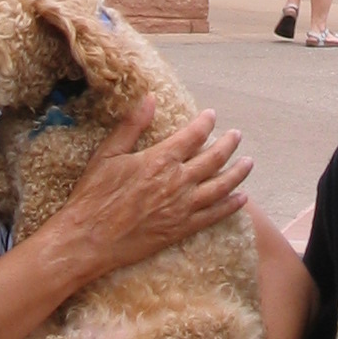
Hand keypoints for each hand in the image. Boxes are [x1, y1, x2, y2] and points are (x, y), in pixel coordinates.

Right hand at [55, 98, 250, 277]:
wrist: (89, 240)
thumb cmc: (94, 195)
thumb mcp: (108, 154)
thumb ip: (132, 125)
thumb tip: (149, 98)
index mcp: (160, 160)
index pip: (193, 135)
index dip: (205, 123)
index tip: (212, 115)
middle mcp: (177, 182)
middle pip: (214, 159)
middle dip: (229, 144)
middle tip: (237, 135)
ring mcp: (182, 208)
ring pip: (220, 187)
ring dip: (237, 173)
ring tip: (249, 162)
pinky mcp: (180, 230)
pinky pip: (213, 216)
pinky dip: (230, 206)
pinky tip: (241, 199)